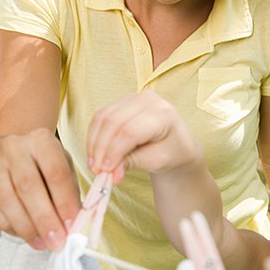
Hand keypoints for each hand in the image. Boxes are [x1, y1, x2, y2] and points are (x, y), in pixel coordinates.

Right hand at [0, 128, 80, 250]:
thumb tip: (73, 224)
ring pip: (6, 198)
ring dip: (26, 226)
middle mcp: (15, 148)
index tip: (71, 226)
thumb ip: (71, 194)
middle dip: (44, 219)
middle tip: (56, 241)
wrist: (17, 152)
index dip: (64, 203)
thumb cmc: (47, 164)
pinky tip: (25, 234)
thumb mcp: (66, 169)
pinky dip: (9, 225)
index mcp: (42, 141)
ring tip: (42, 242)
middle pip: (28, 186)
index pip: (56, 173)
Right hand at [86, 90, 202, 181]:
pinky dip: (94, 137)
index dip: (114, 152)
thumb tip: (109, 172)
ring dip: (94, 144)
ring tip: (94, 165)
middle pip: (113, 122)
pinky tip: (95, 154)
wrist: (176, 143)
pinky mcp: (122, 101)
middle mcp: (148, 100)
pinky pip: (100, 117)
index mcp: (163, 114)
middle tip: (96, 171)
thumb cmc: (170, 152)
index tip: (105, 171)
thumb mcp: (156, 161)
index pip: (130, 132)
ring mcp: (134, 97)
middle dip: (100, 149)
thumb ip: (131, 163)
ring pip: (102, 118)